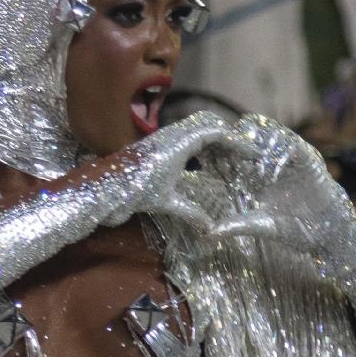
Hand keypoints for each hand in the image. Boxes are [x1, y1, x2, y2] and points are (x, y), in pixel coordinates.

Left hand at [84, 113, 254, 233]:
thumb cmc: (135, 191)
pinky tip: (204, 162)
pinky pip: (185, 135)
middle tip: (243, 156)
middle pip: (208, 126)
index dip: (236, 143)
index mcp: (179, 144)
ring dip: (214, 141)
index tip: (251, 154)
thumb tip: (213, 230)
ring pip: (196, 129)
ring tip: (227, 159)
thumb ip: (192, 213)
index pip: (215, 133)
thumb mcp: (167, 202)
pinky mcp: (156, 142)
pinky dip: (200, 144)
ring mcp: (163, 136)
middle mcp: (172, 134)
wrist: (104, 185)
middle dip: (228, 140)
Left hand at [215, 116, 355, 268]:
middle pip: (243, 133)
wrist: (325, 229)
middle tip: (225, 154)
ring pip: (264, 130)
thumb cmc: (291, 229)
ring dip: (255, 140)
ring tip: (249, 159)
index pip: (227, 151)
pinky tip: (271, 166)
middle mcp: (265, 160)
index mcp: (249, 173)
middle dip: (233, 140)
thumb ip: (236, 226)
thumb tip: (209, 234)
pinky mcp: (304, 156)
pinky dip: (279, 148)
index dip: (217, 152)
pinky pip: (290, 141)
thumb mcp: (260, 226)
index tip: (207, 161)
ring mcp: (284, 154)